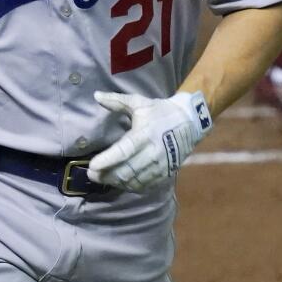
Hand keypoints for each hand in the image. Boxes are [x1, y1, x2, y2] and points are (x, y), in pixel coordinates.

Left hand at [87, 91, 212, 191]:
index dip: (107, 160)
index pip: (124, 150)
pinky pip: (146, 185)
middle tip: (90, 174)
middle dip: (106, 175)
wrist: (191, 122)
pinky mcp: (166, 173)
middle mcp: (153, 152)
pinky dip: (130, 186)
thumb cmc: (160, 112)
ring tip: (102, 178)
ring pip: (135, 180)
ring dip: (116, 182)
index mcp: (144, 134)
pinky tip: (120, 182)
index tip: (92, 165)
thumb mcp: (139, 103)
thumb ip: (117, 101)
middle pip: (126, 170)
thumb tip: (96, 95)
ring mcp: (161, 165)